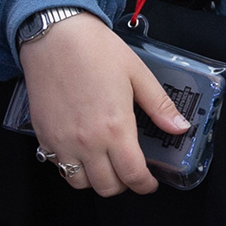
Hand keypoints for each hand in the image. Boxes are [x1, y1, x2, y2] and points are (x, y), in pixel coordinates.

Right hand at [17, 12, 191, 197]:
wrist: (55, 38)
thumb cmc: (99, 52)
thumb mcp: (138, 74)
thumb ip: (160, 106)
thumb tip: (181, 128)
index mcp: (115, 128)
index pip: (132, 174)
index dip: (144, 185)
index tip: (150, 183)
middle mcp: (86, 142)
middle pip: (106, 186)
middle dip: (123, 185)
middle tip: (131, 171)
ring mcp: (61, 142)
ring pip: (79, 183)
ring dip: (97, 180)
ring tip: (108, 164)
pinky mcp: (43, 137)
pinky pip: (58, 167)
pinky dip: (73, 168)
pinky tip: (85, 153)